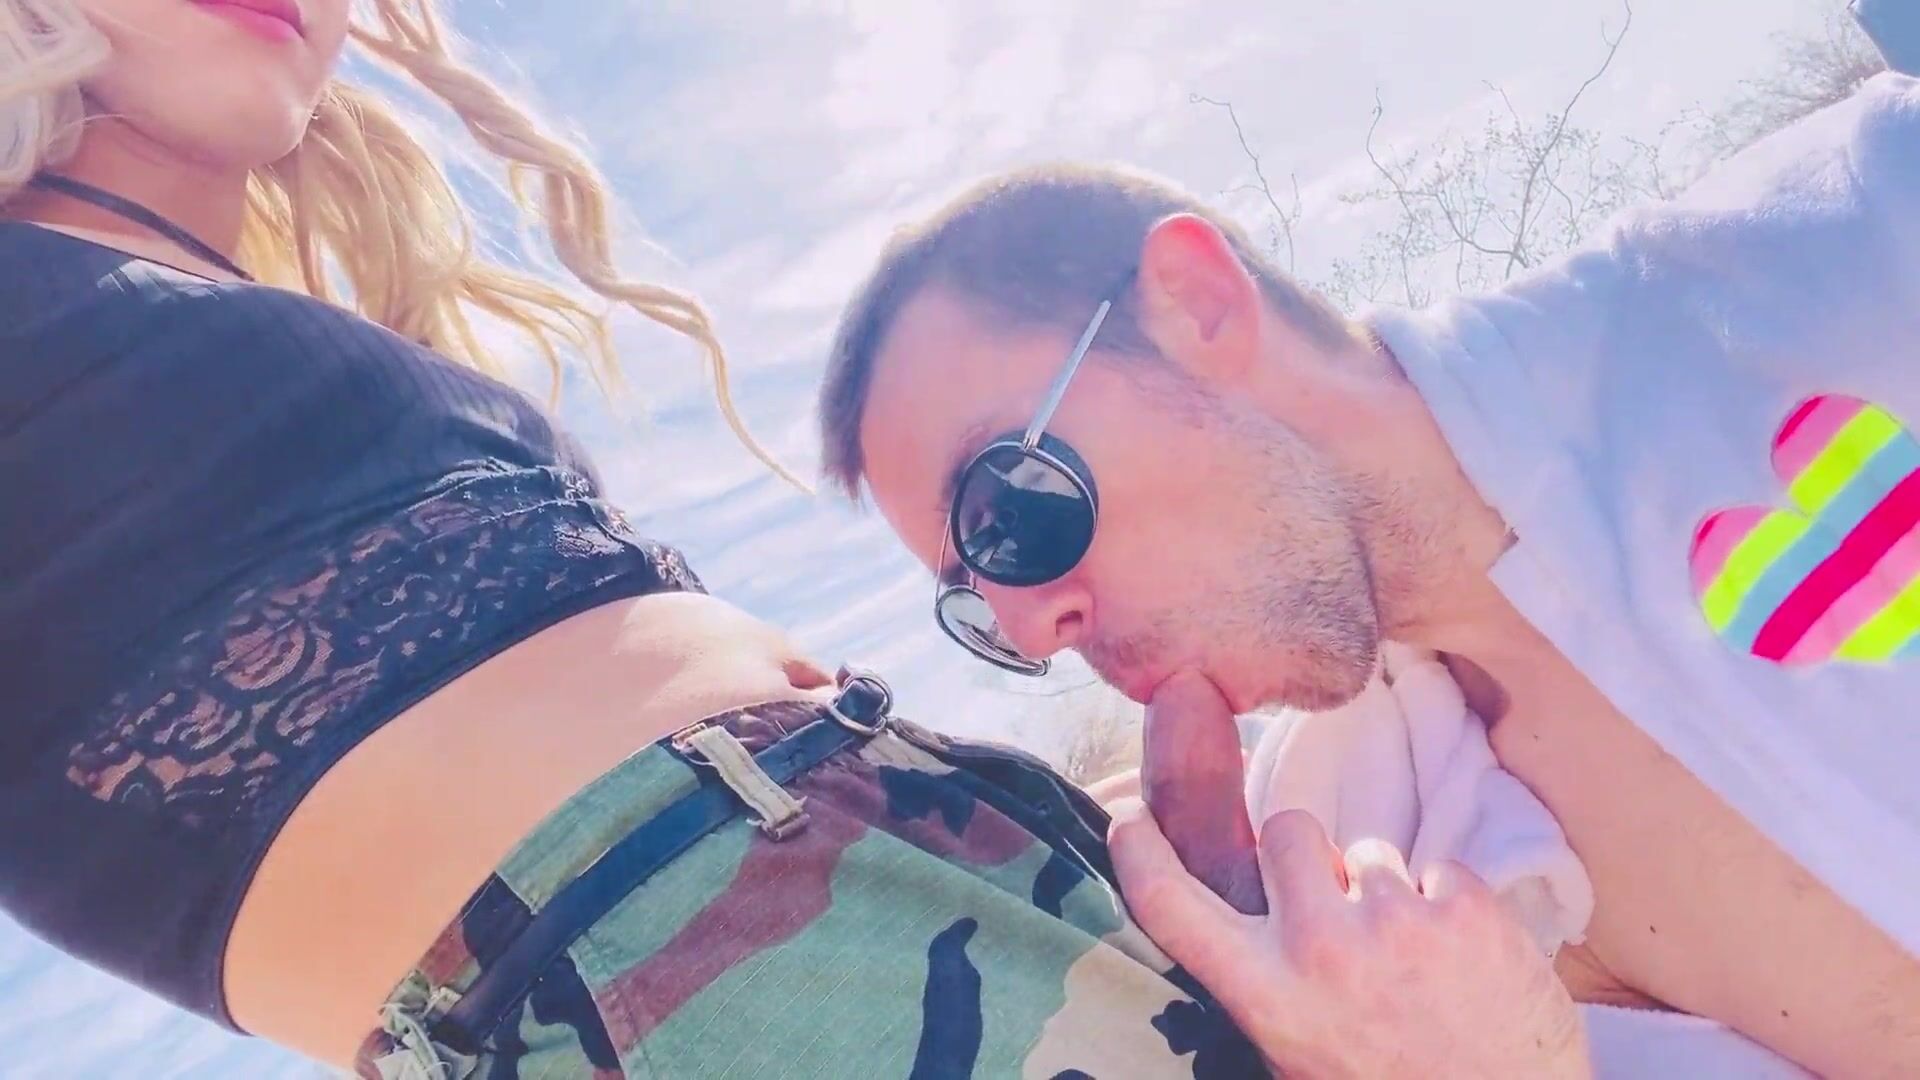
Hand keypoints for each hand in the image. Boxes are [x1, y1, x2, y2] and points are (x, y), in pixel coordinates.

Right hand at [1111, 805, 1588, 1078]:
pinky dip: (1449, 904)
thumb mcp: (1298, 1055)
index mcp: (1271, 998)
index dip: (1140, 853)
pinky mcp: (1466, 908)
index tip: (1129, 819)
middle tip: (1333, 901)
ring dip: (1384, 888)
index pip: (1175, 906)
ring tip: (1410, 953)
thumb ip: (1265, 987)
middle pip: (1287, 833)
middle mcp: (1322, 949)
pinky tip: (1460, 957)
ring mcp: (1397, 922)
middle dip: (1307, 856)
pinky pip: (1440, 869)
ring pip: (1370, 850)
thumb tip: (1244, 920)